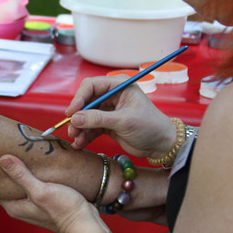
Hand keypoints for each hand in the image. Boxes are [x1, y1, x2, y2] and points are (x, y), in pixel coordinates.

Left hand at [0, 155, 99, 232]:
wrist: (85, 224)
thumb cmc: (63, 210)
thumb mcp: (40, 190)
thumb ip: (21, 176)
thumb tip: (2, 159)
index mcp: (15, 207)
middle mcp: (21, 207)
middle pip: (8, 185)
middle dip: (7, 170)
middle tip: (5, 149)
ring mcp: (33, 204)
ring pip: (22, 184)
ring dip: (22, 171)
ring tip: (19, 152)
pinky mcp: (45, 201)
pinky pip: (34, 185)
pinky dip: (34, 175)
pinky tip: (36, 163)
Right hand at [63, 75, 177, 157]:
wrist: (161, 145)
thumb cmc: (150, 127)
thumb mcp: (123, 121)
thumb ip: (98, 119)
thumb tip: (75, 118)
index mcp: (119, 86)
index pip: (91, 86)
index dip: (79, 98)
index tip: (71, 113)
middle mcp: (112, 95)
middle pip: (86, 102)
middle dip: (78, 116)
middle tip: (72, 129)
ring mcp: (109, 110)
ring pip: (86, 116)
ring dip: (79, 128)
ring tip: (76, 140)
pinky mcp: (107, 124)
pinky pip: (90, 127)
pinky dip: (84, 135)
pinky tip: (80, 143)